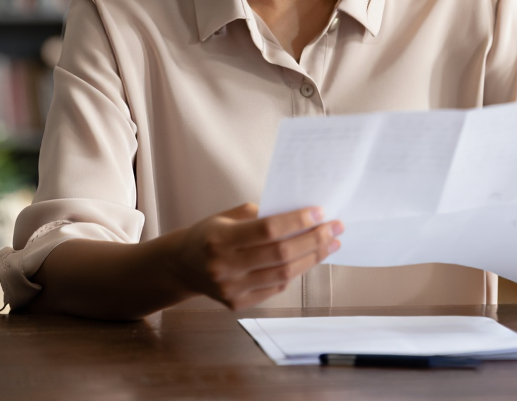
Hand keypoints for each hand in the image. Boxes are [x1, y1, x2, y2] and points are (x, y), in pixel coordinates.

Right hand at [173, 203, 342, 309]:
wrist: (181, 266)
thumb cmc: (208, 234)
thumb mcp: (227, 216)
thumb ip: (261, 215)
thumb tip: (301, 216)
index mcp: (219, 239)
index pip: (268, 229)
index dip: (297, 221)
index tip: (320, 212)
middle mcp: (224, 266)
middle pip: (281, 254)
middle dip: (314, 239)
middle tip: (335, 227)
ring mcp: (231, 289)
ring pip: (283, 275)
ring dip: (312, 258)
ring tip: (330, 244)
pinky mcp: (237, 304)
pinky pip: (276, 288)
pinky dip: (295, 272)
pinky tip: (308, 259)